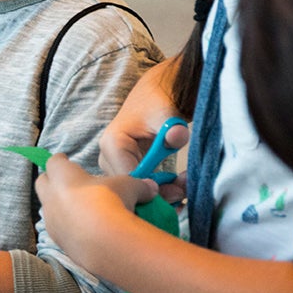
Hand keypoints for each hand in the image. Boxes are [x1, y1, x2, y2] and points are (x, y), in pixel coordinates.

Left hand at [35, 153, 154, 270]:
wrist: (104, 241)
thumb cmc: (111, 202)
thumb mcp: (129, 187)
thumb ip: (138, 185)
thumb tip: (152, 187)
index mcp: (63, 176)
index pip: (54, 162)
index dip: (61, 160)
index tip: (65, 159)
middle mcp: (51, 196)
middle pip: (42, 182)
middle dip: (52, 180)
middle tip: (67, 181)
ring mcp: (51, 220)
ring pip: (49, 207)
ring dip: (59, 205)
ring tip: (78, 208)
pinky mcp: (57, 240)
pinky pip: (58, 228)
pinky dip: (67, 226)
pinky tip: (82, 229)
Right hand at [99, 62, 189, 202]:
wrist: (156, 97)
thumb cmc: (159, 104)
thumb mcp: (168, 115)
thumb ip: (173, 129)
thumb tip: (177, 136)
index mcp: (112, 144)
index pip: (129, 180)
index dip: (154, 189)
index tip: (177, 188)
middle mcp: (107, 158)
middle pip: (131, 189)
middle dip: (160, 194)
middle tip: (185, 189)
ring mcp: (113, 166)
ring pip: (135, 192)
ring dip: (161, 194)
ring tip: (184, 185)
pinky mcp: (122, 170)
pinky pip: (139, 189)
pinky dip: (159, 192)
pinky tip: (176, 188)